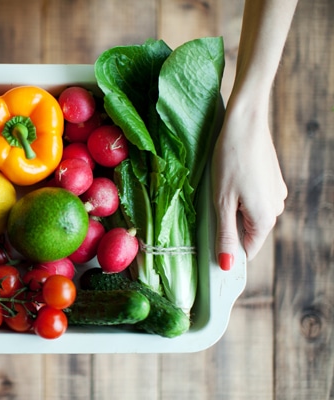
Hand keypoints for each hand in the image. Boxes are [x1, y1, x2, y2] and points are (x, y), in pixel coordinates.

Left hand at [212, 101, 286, 269]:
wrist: (245, 123)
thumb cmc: (230, 161)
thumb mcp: (221, 202)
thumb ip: (225, 234)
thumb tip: (227, 264)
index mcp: (265, 219)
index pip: (247, 250)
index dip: (227, 251)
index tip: (208, 245)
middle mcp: (276, 208)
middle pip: (247, 231)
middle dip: (227, 226)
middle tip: (208, 209)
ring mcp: (276, 193)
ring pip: (249, 213)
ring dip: (232, 209)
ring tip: (218, 190)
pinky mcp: (271, 179)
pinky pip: (253, 197)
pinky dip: (239, 195)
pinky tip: (228, 180)